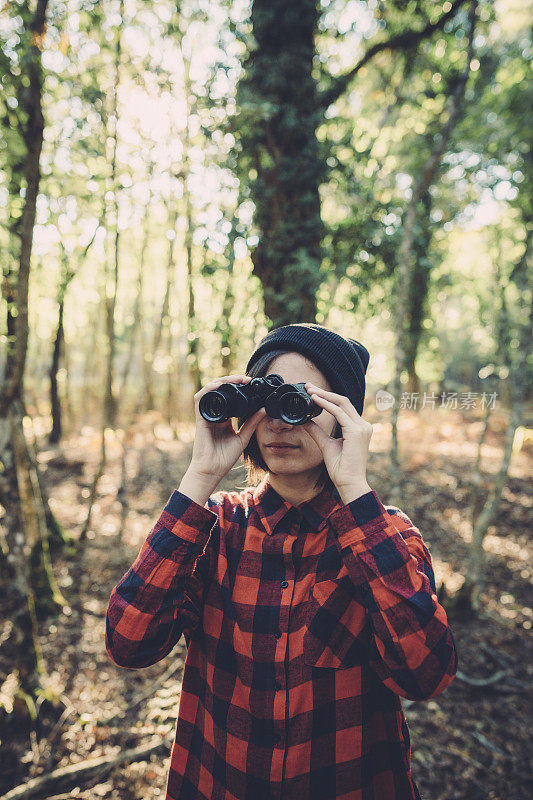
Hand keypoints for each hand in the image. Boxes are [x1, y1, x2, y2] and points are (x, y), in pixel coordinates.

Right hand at [189, 374, 266, 482]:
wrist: (211, 470)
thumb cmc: (224, 458)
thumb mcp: (243, 438)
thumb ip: (252, 423)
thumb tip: (263, 410)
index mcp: (224, 419)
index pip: (231, 397)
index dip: (239, 388)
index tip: (251, 384)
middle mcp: (215, 414)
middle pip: (221, 391)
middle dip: (233, 381)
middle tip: (246, 379)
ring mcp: (207, 415)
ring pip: (211, 391)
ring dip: (222, 381)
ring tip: (236, 379)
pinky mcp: (200, 418)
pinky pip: (200, 399)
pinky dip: (208, 389)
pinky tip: (218, 384)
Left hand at [301, 382, 372, 498]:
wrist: (349, 483)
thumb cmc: (341, 468)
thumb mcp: (326, 445)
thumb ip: (317, 432)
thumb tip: (305, 421)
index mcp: (358, 428)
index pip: (343, 407)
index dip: (327, 397)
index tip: (312, 392)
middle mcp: (363, 425)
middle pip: (343, 401)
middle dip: (324, 392)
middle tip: (308, 386)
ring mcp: (362, 427)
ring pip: (341, 403)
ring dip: (324, 395)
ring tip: (309, 390)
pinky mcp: (356, 431)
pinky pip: (339, 413)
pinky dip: (326, 404)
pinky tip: (314, 400)